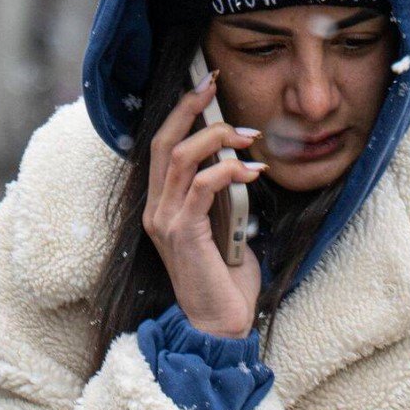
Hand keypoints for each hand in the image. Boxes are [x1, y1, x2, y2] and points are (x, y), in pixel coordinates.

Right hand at [142, 69, 265, 337]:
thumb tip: (241, 167)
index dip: (181, 113)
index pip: (163, 147)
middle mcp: (156, 209)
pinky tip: (253, 172)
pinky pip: (202, 187)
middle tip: (215, 85)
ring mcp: (165, 221)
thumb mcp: (225, 228)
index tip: (205, 86)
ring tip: (250, 137)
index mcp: (163, 206)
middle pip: (163, 142)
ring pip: (181, 158)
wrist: (219, 324)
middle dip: (189, 109)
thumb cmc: (227, 280)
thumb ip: (223, 198)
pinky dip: (229, 171)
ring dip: (217, 139)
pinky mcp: (183, 233)